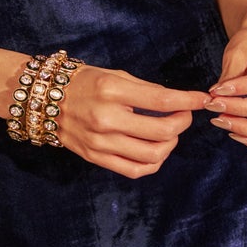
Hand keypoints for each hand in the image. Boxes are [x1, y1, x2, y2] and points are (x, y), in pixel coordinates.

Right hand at [58, 65, 207, 178]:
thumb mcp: (113, 76)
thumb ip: (144, 90)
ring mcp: (101, 142)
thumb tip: (176, 101)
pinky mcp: (96, 158)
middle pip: (162, 131)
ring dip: (171, 144)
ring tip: (170, 133)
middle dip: (183, 123)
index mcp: (111, 91)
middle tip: (184, 115)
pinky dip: (154, 163)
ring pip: (153, 154)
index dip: (188, 101)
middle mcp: (106, 118)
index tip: (202, 100)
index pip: (162, 101)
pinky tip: (156, 150)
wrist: (43, 101)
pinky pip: (135, 170)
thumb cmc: (83, 83)